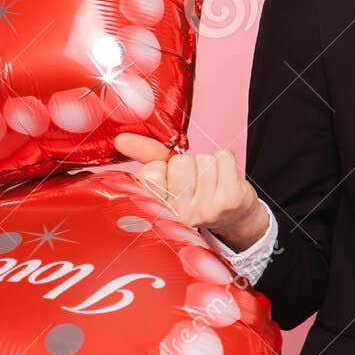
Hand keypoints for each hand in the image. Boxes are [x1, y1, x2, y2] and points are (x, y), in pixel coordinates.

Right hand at [112, 133, 268, 250]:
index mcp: (160, 211)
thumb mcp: (167, 176)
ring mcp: (206, 209)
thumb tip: (120, 139)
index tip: (171, 181)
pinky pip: (223, 157)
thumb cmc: (197, 192)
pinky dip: (225, 160)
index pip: (150, 174)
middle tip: (195, 181)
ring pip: (203, 158)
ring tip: (211, 182)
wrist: (233, 215)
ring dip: (208, 163)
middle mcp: (181, 215)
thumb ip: (146, 156)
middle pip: (180, 163)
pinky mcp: (230, 199)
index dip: (163, 168)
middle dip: (189, 163)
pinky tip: (225, 179)